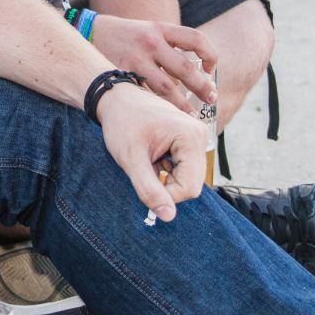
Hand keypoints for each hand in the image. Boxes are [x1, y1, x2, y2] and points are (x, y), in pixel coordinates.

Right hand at [87, 15, 217, 114]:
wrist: (90, 32)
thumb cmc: (127, 36)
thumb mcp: (149, 30)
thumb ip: (169, 46)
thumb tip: (194, 74)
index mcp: (160, 29)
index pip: (195, 38)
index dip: (210, 54)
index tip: (210, 69)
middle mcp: (150, 42)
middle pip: (185, 68)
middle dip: (202, 87)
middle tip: (211, 98)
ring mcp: (135, 60)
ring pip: (167, 88)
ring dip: (183, 105)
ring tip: (192, 116)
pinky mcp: (123, 75)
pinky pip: (146, 95)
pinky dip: (158, 106)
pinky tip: (165, 115)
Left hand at [95, 83, 208, 223]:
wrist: (115, 98)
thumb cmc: (122, 123)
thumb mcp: (131, 159)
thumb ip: (149, 189)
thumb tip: (168, 216)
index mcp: (191, 137)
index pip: (190, 188)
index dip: (166, 195)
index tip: (143, 181)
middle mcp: (199, 136)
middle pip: (190, 184)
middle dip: (165, 184)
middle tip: (143, 167)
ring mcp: (195, 137)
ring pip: (185, 177)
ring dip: (163, 176)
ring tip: (146, 158)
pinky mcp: (188, 140)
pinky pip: (182, 168)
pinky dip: (164, 168)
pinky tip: (151, 154)